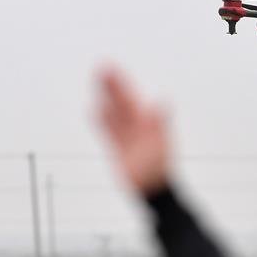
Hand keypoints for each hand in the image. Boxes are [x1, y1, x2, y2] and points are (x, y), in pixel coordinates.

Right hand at [98, 67, 170, 195]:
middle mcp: (137, 127)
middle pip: (121, 102)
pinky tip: (94, 110)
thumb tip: (162, 102)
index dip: (121, 83)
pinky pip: (108, 130)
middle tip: (100, 67)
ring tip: (96, 82)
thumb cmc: (159, 168)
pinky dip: (101, 120)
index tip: (111, 68)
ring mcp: (127, 136)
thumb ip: (159, 123)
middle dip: (111, 85)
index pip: (130, 98)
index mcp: (147, 123)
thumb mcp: (160, 144)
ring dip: (105, 98)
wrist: (153, 188)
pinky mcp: (119, 148)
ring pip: (113, 113)